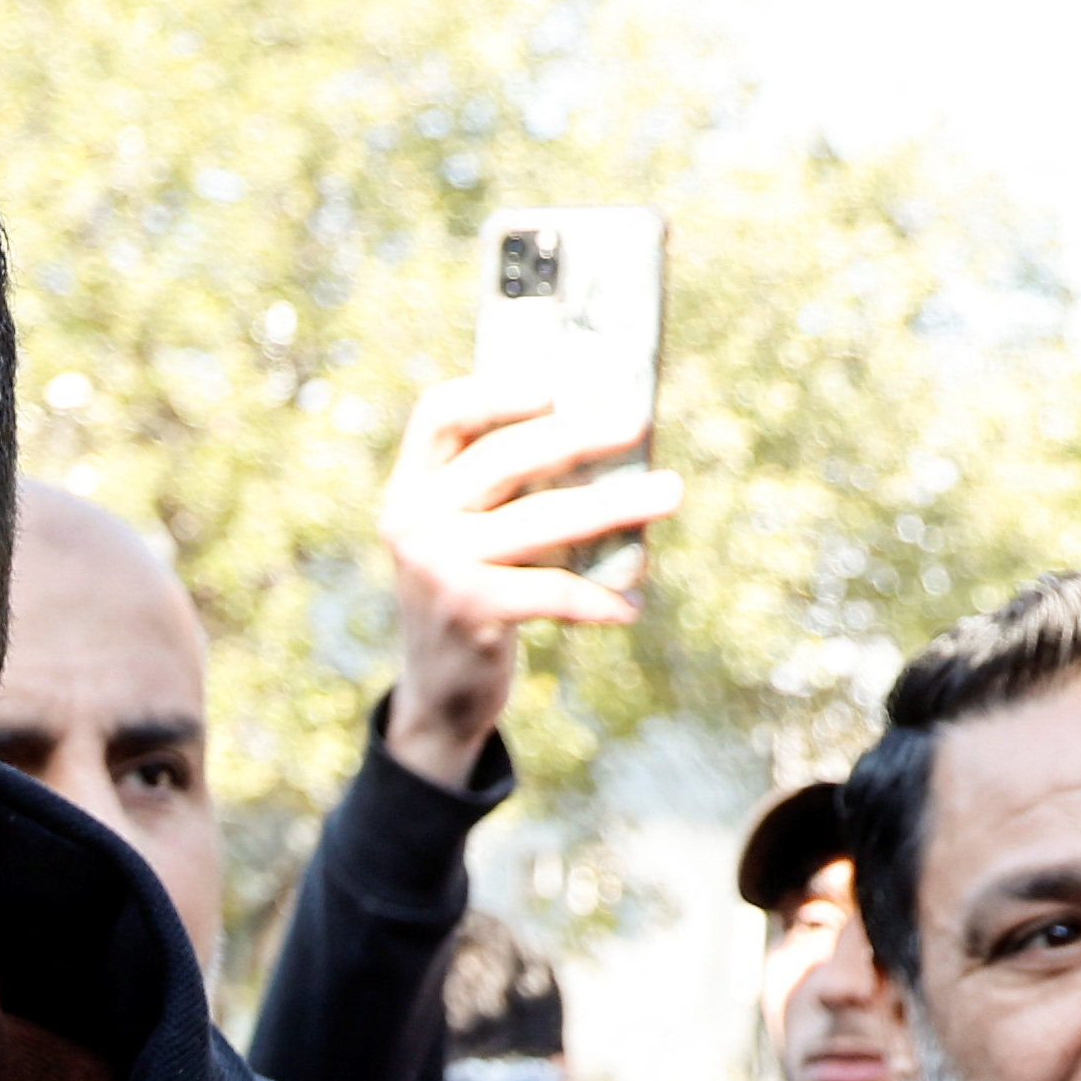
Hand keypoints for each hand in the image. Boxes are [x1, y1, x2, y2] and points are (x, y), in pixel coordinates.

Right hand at [373, 373, 682, 791]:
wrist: (438, 693)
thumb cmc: (472, 593)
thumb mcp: (462, 533)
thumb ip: (499, 488)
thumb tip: (606, 429)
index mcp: (410, 486)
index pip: (438, 413)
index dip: (495, 391)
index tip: (555, 386)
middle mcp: (414, 520)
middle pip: (502, 459)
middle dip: (577, 438)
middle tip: (637, 425)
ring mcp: (437, 566)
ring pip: (539, 521)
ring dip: (614, 506)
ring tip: (670, 493)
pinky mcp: (468, 611)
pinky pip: (550, 591)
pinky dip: (597, 598)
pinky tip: (631, 604)